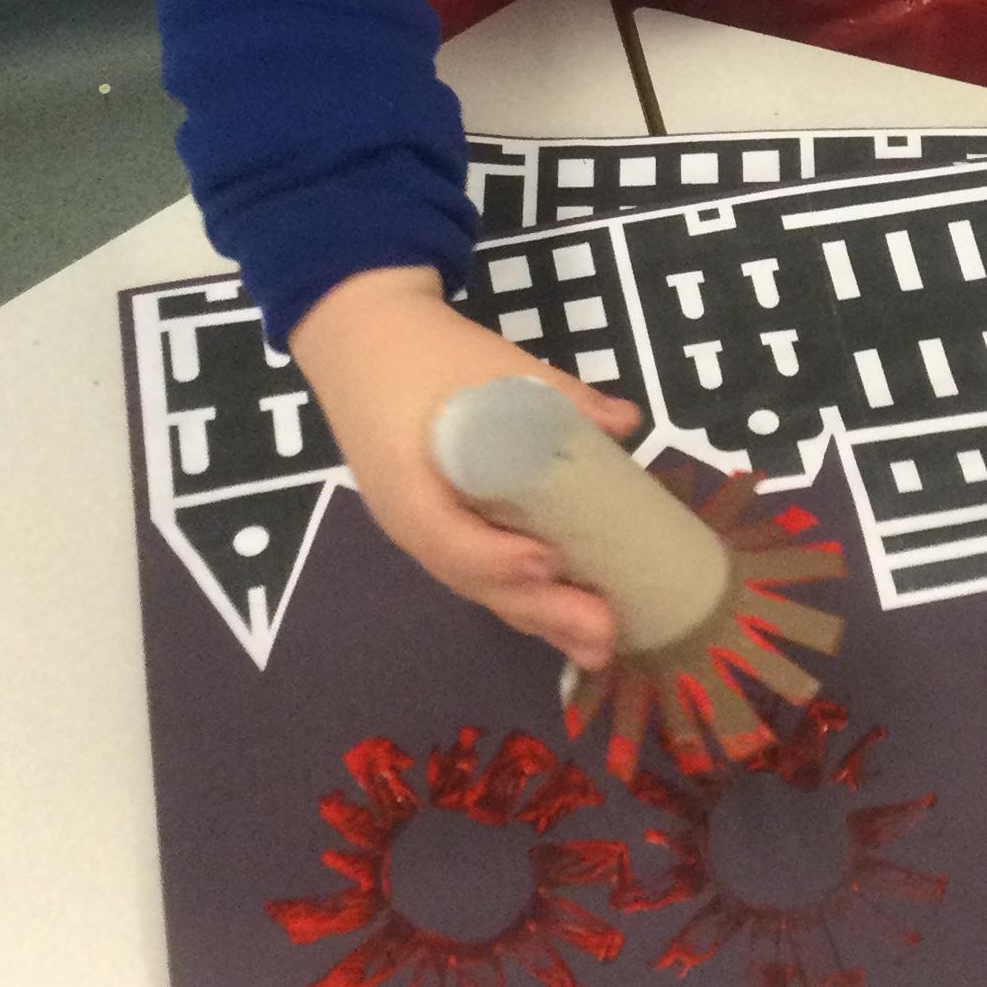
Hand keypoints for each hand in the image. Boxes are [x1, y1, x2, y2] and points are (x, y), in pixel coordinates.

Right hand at [290, 266, 638, 666]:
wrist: (361, 341)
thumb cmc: (424, 352)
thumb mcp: (488, 361)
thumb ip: (556, 394)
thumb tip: (625, 421)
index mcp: (404, 477)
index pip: (444, 535)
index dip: (496, 557)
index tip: (548, 560)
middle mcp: (406, 519)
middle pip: (470, 578)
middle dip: (538, 609)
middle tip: (602, 631)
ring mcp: (418, 531)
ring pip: (477, 586)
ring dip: (537, 618)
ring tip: (597, 646)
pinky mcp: (435, 530)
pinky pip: (477, 573)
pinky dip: (521, 597)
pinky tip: (566, 620)